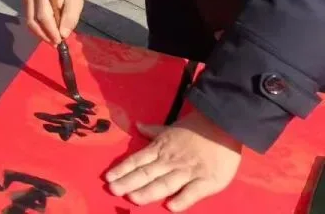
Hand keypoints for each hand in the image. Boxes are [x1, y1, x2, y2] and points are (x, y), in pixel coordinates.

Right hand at [22, 0, 82, 43]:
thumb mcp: (76, 2)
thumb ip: (70, 18)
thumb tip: (63, 34)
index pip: (44, 16)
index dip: (50, 31)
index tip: (59, 41)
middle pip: (33, 21)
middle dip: (45, 35)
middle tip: (55, 44)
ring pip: (29, 22)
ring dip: (40, 34)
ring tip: (51, 40)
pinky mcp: (25, 3)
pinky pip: (29, 20)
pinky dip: (37, 29)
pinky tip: (46, 33)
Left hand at [105, 110, 241, 210]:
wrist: (223, 125)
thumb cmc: (195, 128)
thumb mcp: (170, 128)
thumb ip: (153, 131)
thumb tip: (137, 125)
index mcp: (161, 148)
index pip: (137, 160)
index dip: (122, 169)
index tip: (108, 178)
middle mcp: (170, 161)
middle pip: (147, 173)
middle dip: (129, 182)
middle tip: (113, 190)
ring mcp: (188, 171)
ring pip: (165, 183)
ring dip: (148, 191)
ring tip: (133, 198)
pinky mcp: (207, 181)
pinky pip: (192, 192)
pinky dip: (181, 199)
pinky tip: (170, 207)